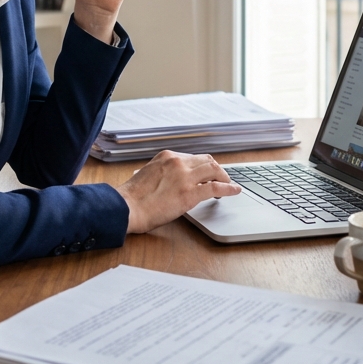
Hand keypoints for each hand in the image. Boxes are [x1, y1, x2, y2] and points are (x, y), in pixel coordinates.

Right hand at [114, 151, 240, 233]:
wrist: (127, 207)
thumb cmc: (133, 197)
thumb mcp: (148, 175)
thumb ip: (164, 173)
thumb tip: (173, 181)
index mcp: (167, 156)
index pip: (193, 157)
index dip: (203, 166)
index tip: (207, 173)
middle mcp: (178, 162)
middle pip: (207, 160)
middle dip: (217, 170)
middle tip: (221, 178)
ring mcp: (185, 177)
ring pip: (214, 170)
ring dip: (224, 177)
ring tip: (229, 185)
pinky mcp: (190, 193)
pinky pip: (216, 187)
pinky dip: (228, 188)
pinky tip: (235, 191)